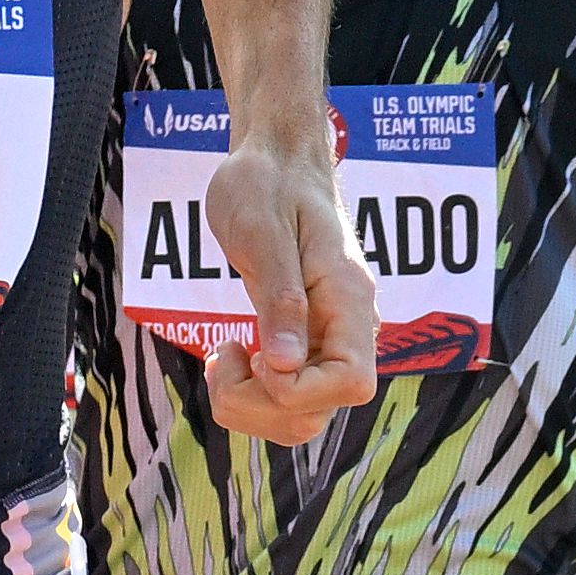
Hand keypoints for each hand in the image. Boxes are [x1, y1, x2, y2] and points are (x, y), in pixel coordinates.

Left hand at [198, 140, 377, 445]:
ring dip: (251, 406)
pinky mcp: (306, 341)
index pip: (352, 382)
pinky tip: (232, 355)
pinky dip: (252, 393)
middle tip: (225, 355)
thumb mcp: (261, 231)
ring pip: (302, 414)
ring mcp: (328, 338)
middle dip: (260, 406)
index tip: (256, 355)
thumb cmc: (266, 183)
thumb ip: (278, 298)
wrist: (276, 159)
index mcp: (348, 299)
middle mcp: (348, 327)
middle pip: (320, 412)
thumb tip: (283, 365)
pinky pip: (288, 394)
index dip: (297, 389)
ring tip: (224, 357)